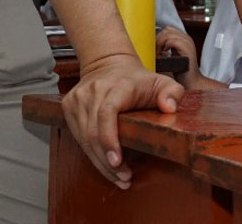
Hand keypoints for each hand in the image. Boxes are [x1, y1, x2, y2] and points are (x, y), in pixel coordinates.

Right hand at [60, 53, 184, 189]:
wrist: (107, 63)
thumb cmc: (137, 79)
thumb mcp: (161, 81)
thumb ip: (172, 92)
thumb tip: (169, 108)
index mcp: (117, 86)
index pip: (107, 113)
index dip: (110, 139)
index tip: (117, 161)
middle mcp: (94, 91)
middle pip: (94, 132)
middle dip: (107, 161)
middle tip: (124, 178)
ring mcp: (78, 100)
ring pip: (84, 139)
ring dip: (99, 162)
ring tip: (118, 177)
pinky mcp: (69, 107)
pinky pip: (77, 136)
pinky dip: (91, 153)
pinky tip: (104, 164)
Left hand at [156, 26, 222, 90]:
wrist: (191, 84)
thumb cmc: (178, 73)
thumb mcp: (168, 58)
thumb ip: (162, 50)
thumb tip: (147, 46)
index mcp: (183, 40)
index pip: (167, 29)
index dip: (158, 36)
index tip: (153, 48)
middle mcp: (186, 39)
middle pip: (167, 29)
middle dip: (158, 39)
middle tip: (155, 51)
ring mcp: (188, 43)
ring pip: (168, 33)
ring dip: (159, 43)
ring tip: (158, 54)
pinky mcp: (187, 50)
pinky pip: (172, 41)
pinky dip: (164, 47)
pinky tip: (162, 56)